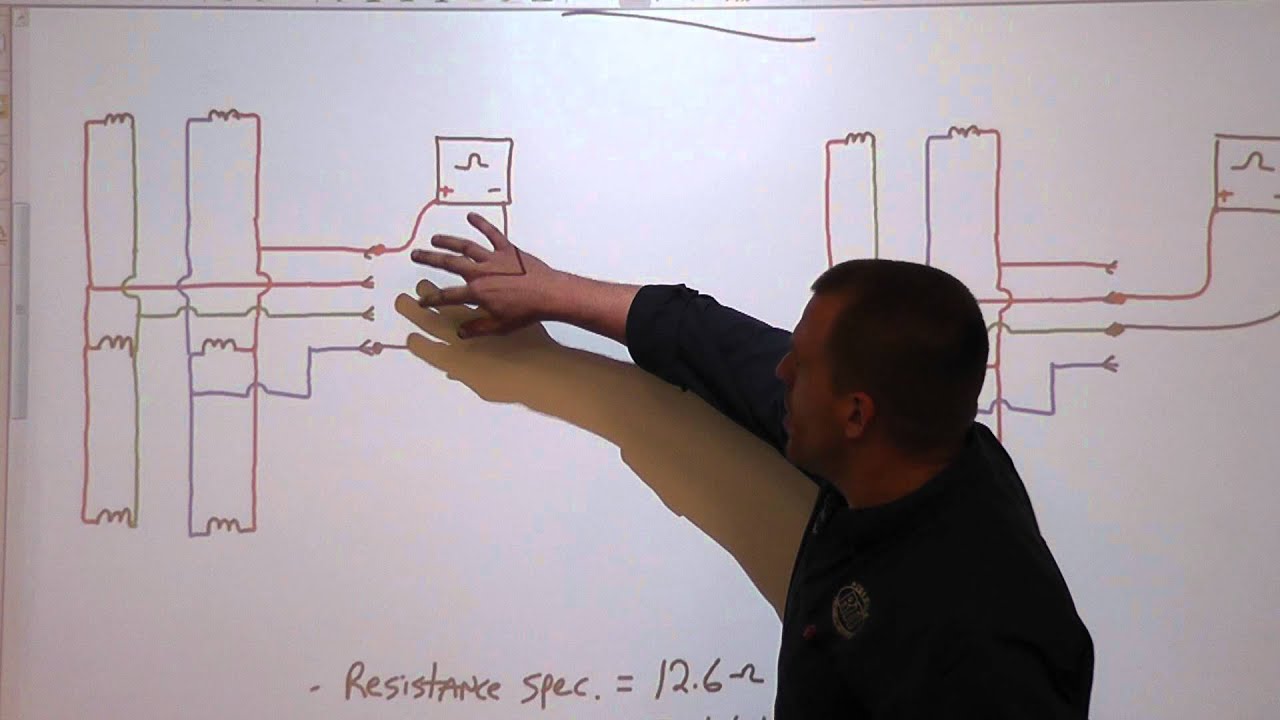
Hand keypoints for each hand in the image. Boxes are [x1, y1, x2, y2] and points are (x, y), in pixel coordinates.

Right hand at [410, 212, 559, 337]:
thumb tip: (460, 332)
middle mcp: (480, 272)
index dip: (432, 299)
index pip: (448, 296)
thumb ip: (478, 328)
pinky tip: (471, 216)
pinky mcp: (508, 250)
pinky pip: (492, 234)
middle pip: (449, 263)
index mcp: (477, 292)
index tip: (421, 300)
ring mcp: (493, 258)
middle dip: (430, 259)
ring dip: (448, 241)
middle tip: (415, 254)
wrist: (549, 294)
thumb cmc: (526, 312)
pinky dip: (482, 224)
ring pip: (465, 246)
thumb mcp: (500, 326)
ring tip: (435, 238)